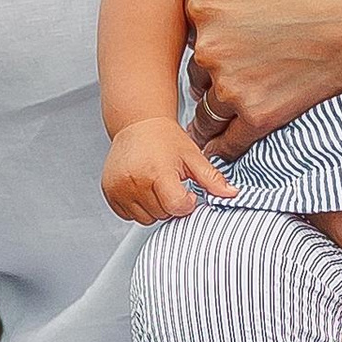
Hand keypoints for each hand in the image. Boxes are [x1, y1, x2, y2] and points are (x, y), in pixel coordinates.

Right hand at [102, 117, 236, 224]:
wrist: (137, 123)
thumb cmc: (166, 138)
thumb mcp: (193, 156)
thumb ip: (212, 178)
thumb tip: (233, 194)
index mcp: (157, 172)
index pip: (177, 208)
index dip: (186, 202)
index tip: (186, 189)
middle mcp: (135, 181)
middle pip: (162, 215)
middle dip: (170, 203)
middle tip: (169, 181)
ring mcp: (119, 188)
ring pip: (146, 218)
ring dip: (154, 207)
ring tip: (155, 183)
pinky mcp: (109, 191)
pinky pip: (128, 215)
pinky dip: (138, 207)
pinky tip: (143, 187)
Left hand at [157, 0, 341, 152]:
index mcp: (205, 2)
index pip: (194, 18)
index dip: (220, 16)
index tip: (249, 14)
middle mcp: (210, 48)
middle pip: (198, 60)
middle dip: (219, 58)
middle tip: (260, 47)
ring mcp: (233, 86)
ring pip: (208, 100)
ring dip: (221, 97)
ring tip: (258, 82)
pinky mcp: (259, 117)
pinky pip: (226, 138)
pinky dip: (228, 136)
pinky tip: (244, 123)